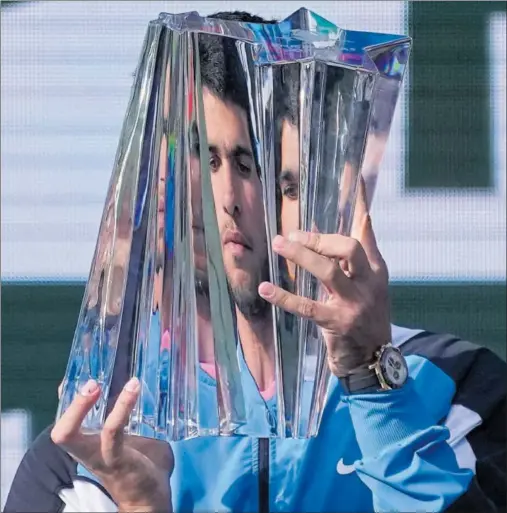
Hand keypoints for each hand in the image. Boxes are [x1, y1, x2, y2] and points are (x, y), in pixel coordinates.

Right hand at [52, 378, 172, 511]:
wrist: (151, 494)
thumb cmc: (141, 460)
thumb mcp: (131, 434)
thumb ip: (127, 414)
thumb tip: (134, 381)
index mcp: (88, 441)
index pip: (69, 419)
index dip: (67, 398)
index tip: (76, 373)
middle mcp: (86, 449)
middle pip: (61, 430)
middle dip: (69, 405)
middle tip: (89, 381)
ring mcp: (98, 455)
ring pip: (72, 435)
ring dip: (82, 407)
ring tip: (98, 385)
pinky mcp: (116, 459)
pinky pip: (111, 433)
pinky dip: (120, 410)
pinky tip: (132, 390)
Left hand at [258, 215, 390, 376]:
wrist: (373, 359)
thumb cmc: (365, 316)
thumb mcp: (368, 285)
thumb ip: (354, 257)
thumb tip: (329, 226)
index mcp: (376, 270)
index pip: (366, 232)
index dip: (358, 206)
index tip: (352, 178)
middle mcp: (368, 283)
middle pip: (348, 248)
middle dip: (318, 238)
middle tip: (293, 236)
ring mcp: (354, 303)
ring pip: (327, 271)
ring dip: (300, 256)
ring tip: (278, 245)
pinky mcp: (336, 323)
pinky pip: (306, 307)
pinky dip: (283, 297)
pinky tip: (266, 288)